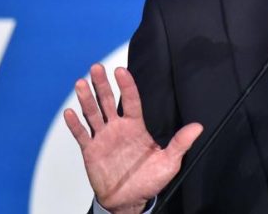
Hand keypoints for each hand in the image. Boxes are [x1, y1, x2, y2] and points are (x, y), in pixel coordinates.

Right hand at [64, 64, 202, 213]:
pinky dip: (74, 124)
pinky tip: (69, 113)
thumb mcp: (169, 162)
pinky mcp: (91, 151)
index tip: (121, 71)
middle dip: (102, 84)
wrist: (129, 200)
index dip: (126, 85)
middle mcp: (118, 128)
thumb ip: (180, 143)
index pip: (131, 101)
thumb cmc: (149, 180)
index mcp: (136, 127)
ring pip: (93, 114)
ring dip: (86, 99)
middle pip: (108, 101)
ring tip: (81, 83)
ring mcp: (103, 138)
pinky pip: (81, 135)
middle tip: (97, 68)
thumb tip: (198, 127)